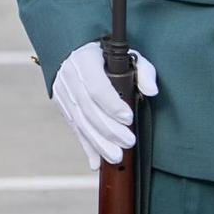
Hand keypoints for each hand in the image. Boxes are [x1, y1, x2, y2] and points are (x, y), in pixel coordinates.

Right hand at [52, 42, 158, 170]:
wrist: (71, 51)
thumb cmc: (105, 55)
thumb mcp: (127, 55)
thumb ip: (144, 71)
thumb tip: (152, 90)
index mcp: (85, 61)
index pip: (96, 87)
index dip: (112, 105)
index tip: (128, 118)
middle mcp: (70, 77)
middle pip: (88, 109)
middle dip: (109, 129)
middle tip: (128, 142)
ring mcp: (63, 93)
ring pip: (80, 123)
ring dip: (98, 143)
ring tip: (116, 156)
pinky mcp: (62, 107)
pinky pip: (75, 129)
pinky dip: (86, 147)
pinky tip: (96, 162)